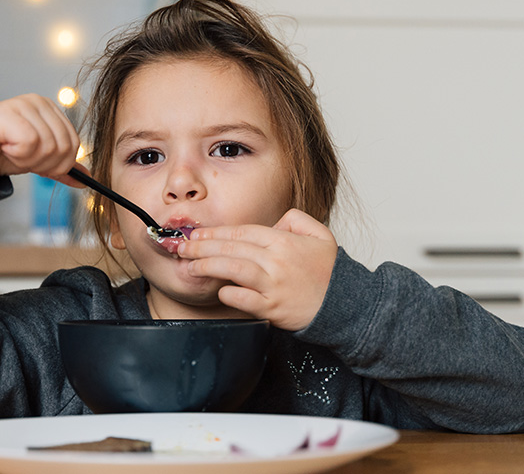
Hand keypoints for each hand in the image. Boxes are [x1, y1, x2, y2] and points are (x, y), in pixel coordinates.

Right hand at [0, 94, 87, 184]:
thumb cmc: (0, 154)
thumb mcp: (38, 161)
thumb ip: (61, 167)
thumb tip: (85, 179)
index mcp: (49, 109)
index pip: (74, 143)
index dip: (59, 163)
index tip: (37, 163)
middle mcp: (37, 102)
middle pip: (64, 145)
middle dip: (44, 163)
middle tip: (21, 158)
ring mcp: (21, 104)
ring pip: (49, 146)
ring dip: (28, 159)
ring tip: (10, 151)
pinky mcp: (5, 113)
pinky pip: (30, 142)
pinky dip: (17, 154)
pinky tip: (2, 146)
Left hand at [176, 209, 337, 330]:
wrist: (345, 305)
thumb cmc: (330, 272)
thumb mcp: (320, 235)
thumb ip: (296, 219)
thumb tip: (274, 220)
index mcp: (284, 241)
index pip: (242, 232)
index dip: (216, 233)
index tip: (197, 234)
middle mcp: (276, 261)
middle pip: (232, 248)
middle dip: (202, 246)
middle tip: (182, 247)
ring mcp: (273, 285)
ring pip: (233, 270)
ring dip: (208, 266)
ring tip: (190, 265)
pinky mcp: (273, 308)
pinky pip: (243, 299)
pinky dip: (228, 293)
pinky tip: (217, 289)